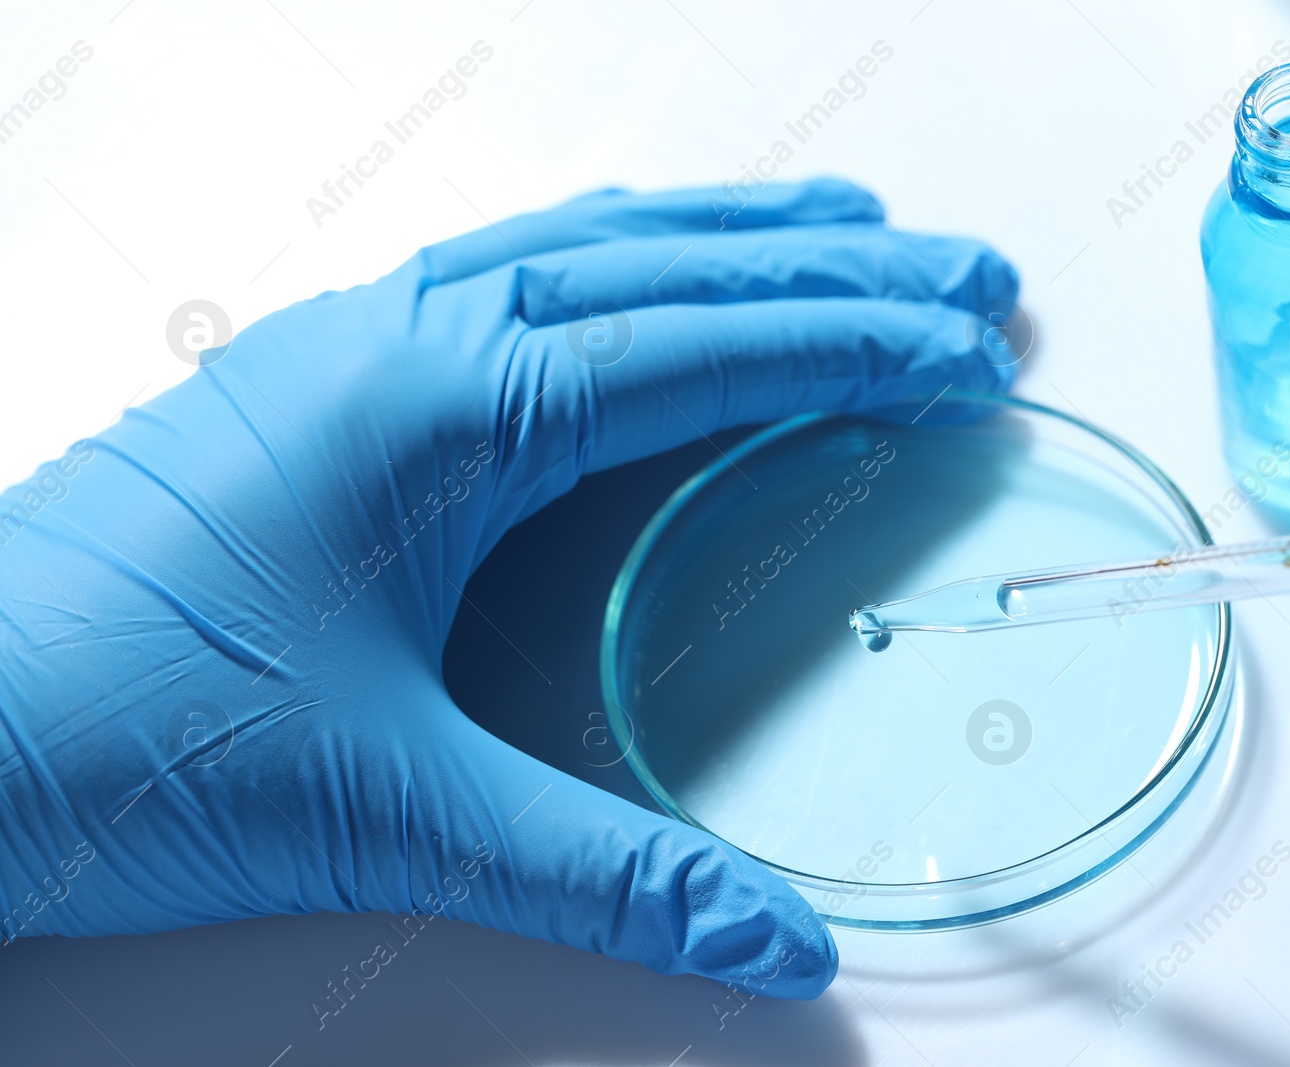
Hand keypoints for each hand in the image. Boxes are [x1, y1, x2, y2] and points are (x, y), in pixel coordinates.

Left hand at [0, 179, 1017, 998]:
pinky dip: (607, 253)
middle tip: (960, 267)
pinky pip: (496, 271)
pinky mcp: (311, 384)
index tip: (965, 345)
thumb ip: (605, 874)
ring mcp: (347, 346)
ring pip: (581, 243)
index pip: (703, 351)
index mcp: (441, 412)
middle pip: (665, 263)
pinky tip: (637, 261)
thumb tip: (771, 945)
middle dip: (832, 263)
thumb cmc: (122, 746)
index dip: (854, 344)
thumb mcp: (394, 815)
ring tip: (842, 217)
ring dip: (724, 230)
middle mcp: (399, 343)